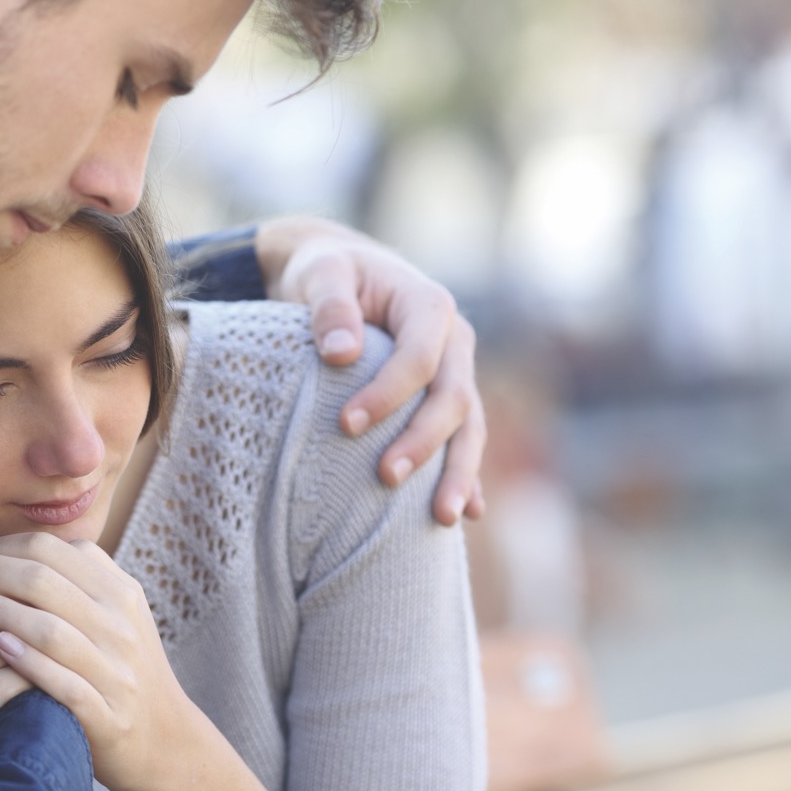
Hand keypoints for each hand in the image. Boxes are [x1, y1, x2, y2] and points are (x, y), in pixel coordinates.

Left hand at [0, 534, 199, 790]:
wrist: (167, 740)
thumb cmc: (121, 670)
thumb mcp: (114, 615)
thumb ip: (76, 581)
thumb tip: (9, 547)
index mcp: (120, 591)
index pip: (52, 550)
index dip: (0, 546)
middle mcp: (121, 624)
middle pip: (44, 581)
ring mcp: (116, 670)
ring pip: (49, 627)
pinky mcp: (108, 714)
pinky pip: (63, 681)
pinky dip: (27, 661)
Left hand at [256, 216, 485, 524]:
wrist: (340, 270)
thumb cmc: (327, 271)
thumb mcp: (320, 273)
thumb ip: (329, 305)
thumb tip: (341, 353)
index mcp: (428, 305)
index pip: (419, 358)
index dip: (388, 394)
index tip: (346, 424)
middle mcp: (453, 342)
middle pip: (453, 399)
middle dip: (424, 442)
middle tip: (386, 477)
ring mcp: (455, 372)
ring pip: (469, 427)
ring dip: (460, 473)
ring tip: (445, 519)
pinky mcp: (444, 398)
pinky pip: (463, 439)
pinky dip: (468, 475)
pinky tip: (468, 513)